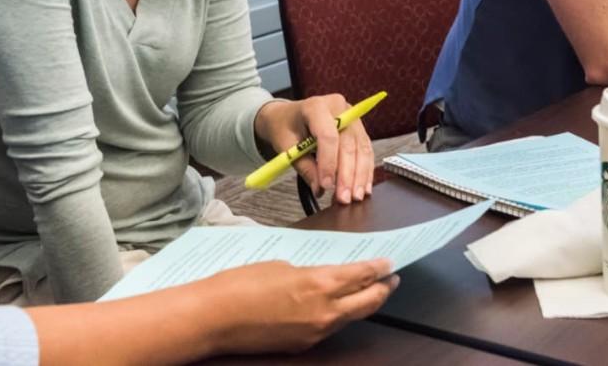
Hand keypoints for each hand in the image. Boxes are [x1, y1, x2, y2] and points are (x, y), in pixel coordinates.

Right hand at [203, 259, 396, 354]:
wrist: (215, 318)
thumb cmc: (241, 284)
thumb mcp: (281, 265)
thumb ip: (309, 273)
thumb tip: (320, 279)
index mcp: (320, 284)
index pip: (362, 275)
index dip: (379, 268)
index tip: (389, 262)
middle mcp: (325, 312)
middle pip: (368, 301)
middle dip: (383, 289)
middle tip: (392, 278)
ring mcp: (315, 332)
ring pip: (351, 317)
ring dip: (364, 303)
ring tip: (370, 291)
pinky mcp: (302, 345)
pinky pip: (330, 328)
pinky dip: (340, 315)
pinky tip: (338, 307)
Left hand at [254, 95, 374, 203]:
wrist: (288, 115)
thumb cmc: (285, 126)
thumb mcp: (285, 146)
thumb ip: (304, 167)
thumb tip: (320, 188)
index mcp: (316, 106)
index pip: (328, 136)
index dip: (329, 163)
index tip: (326, 185)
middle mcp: (338, 107)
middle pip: (348, 143)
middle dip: (347, 175)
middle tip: (343, 198)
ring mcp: (351, 116)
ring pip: (361, 148)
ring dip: (359, 176)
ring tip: (354, 197)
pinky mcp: (358, 128)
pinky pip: (365, 150)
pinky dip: (365, 171)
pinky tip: (363, 187)